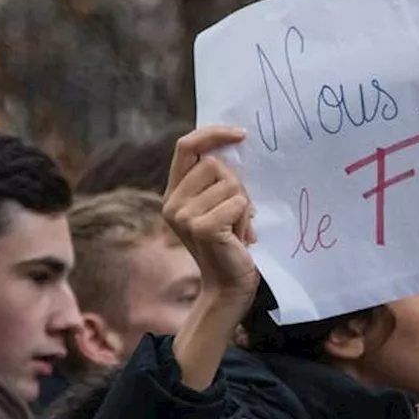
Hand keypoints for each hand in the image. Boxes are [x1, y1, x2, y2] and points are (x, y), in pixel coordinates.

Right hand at [163, 126, 259, 305]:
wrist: (230, 285)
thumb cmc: (230, 243)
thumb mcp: (219, 205)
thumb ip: (217, 180)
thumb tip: (237, 144)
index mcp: (175, 192)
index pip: (186, 146)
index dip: (212, 134)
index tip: (240, 133)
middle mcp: (173, 202)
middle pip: (215, 164)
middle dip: (237, 185)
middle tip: (239, 213)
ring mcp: (184, 215)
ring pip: (230, 184)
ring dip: (244, 205)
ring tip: (238, 228)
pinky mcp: (201, 227)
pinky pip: (237, 203)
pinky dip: (246, 218)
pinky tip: (240, 237)